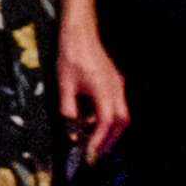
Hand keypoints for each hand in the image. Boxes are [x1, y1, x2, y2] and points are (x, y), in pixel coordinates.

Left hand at [60, 25, 130, 162]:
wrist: (79, 34)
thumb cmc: (71, 55)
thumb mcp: (64, 85)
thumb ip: (68, 108)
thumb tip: (71, 127)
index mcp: (104, 89)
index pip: (106, 121)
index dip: (99, 139)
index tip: (91, 152)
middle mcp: (115, 88)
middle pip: (121, 121)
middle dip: (110, 138)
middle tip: (97, 151)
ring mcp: (116, 84)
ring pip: (121, 113)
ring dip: (107, 128)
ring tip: (91, 138)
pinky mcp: (113, 81)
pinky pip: (114, 103)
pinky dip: (104, 115)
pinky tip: (88, 118)